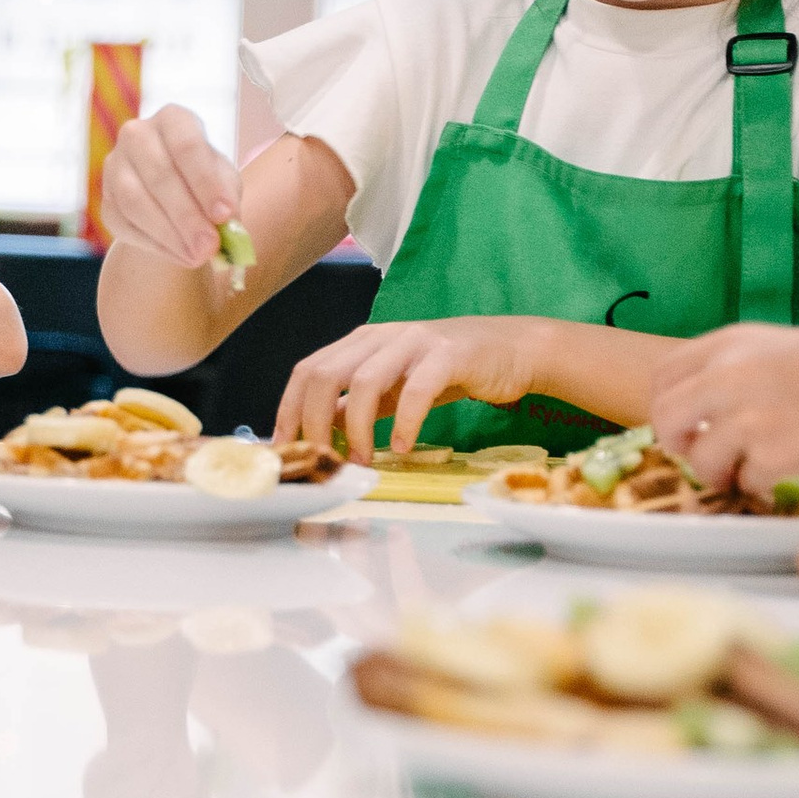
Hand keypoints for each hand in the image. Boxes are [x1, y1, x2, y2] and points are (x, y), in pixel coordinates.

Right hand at [101, 105, 239, 270]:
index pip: (186, 145)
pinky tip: (181, 256)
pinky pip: (124, 225)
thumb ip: (227, 198)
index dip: (205, 182)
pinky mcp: (105, 201)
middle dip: (187, 216)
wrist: (173, 203)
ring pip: (134, 200)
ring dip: (169, 233)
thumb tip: (227, 222)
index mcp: (173, 120)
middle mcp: (137, 135)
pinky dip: (154, 245)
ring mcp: (115, 167)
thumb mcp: (225, 184)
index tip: (224, 215)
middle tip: (210, 246)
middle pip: (159, 174)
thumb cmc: (205, 185)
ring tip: (198, 256)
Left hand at [275, 314, 540, 462]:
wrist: (514, 350)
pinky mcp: (449, 354)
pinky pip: (418, 389)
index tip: (284, 448)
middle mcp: (383, 336)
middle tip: (322, 461)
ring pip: (365, 381)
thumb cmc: (451, 371)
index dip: (289, 409)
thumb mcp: (396, 388)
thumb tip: (324, 429)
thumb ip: (360, 405)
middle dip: (314, 422)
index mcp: (362, 342)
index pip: (309, 370)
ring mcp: (415, 341)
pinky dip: (405, 422)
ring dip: (358, 428)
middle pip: (326, 374)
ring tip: (362, 461)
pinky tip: (404, 448)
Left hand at [651, 323, 798, 497]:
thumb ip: (748, 373)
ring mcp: (754, 410)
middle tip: (714, 463)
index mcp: (738, 341)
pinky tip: (798, 474)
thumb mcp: (796, 353)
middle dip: (684, 447)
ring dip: (728, 475)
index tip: (689, 430)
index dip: (669, 409)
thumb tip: (707, 411)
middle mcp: (735, 371)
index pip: (665, 376)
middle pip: (665, 419)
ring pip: (702, 459)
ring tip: (766, 470)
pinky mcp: (779, 450)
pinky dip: (767, 488)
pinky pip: (748, 482)